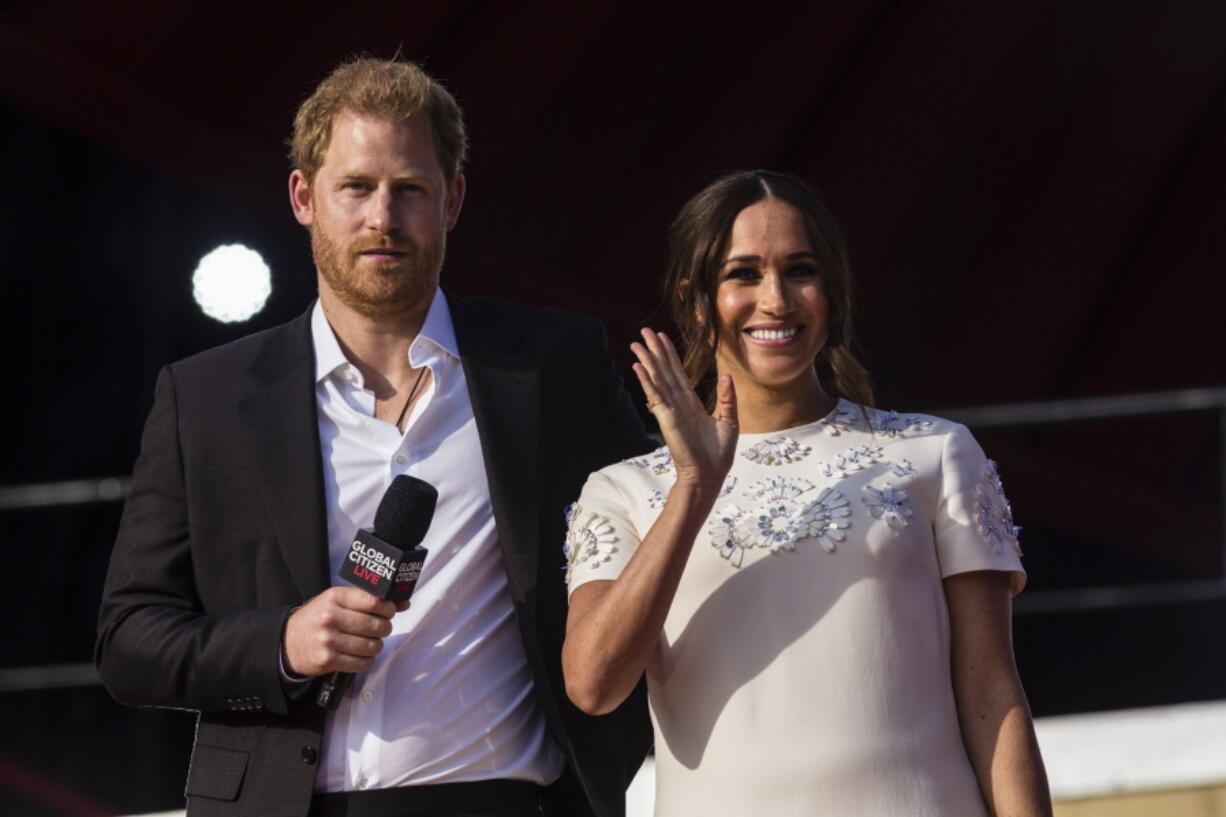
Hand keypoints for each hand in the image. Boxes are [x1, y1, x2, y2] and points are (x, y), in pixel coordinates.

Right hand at [282, 587, 400, 676]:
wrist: (287, 643)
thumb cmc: (318, 618)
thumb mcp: (338, 601)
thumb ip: (369, 600)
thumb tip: (405, 603)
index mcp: (335, 597)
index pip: (374, 601)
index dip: (388, 608)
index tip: (388, 612)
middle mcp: (331, 617)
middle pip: (376, 625)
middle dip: (384, 628)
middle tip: (379, 628)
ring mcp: (329, 640)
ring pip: (372, 645)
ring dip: (376, 645)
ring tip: (368, 642)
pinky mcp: (328, 660)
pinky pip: (363, 662)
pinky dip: (367, 660)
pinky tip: (360, 654)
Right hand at [631, 328, 737, 489]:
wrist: (710, 475)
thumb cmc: (719, 454)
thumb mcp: (729, 421)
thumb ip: (727, 398)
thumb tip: (726, 376)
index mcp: (692, 403)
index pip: (678, 373)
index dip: (670, 354)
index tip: (662, 337)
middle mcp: (678, 403)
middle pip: (664, 371)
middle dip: (655, 350)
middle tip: (644, 331)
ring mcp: (671, 410)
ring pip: (657, 379)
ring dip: (647, 360)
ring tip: (636, 343)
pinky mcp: (667, 419)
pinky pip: (655, 395)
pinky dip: (647, 380)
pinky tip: (639, 366)